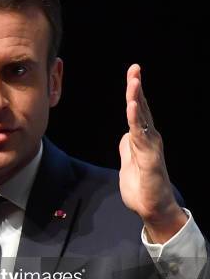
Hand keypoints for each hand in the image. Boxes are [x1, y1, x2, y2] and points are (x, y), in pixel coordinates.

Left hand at [119, 64, 186, 243]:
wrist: (152, 209)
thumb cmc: (142, 187)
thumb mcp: (128, 162)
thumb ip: (128, 148)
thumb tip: (126, 136)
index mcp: (143, 139)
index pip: (137, 112)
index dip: (134, 93)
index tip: (133, 74)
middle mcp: (149, 139)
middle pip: (142, 109)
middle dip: (137, 88)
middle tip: (134, 68)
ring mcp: (150, 147)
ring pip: (141, 118)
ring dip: (136, 98)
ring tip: (133, 81)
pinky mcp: (149, 158)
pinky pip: (140, 136)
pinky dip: (136, 120)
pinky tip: (133, 106)